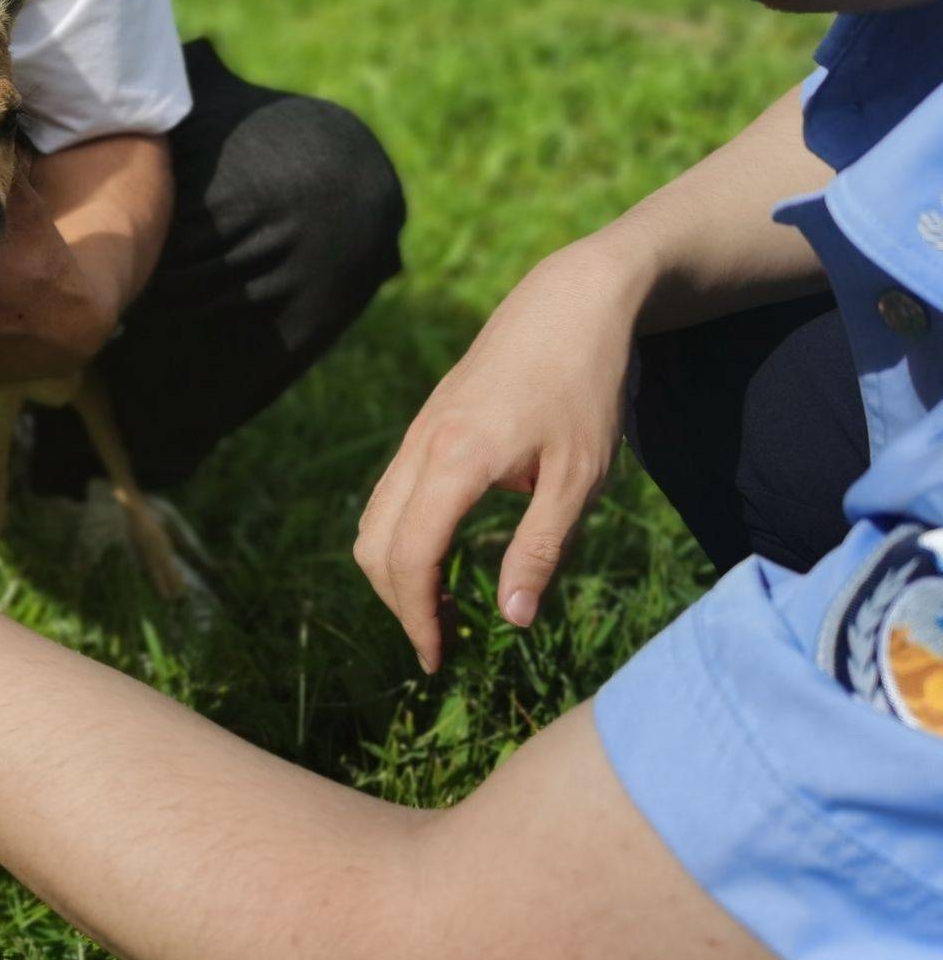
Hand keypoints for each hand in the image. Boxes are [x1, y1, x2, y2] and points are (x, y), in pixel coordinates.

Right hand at [354, 242, 644, 671]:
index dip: (417, 617)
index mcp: (455, 461)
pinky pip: (392, 494)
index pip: (410, 558)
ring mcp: (418, 432)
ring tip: (446, 606)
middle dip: (399, 603)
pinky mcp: (427, 424)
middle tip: (444, 642)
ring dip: (397, 571)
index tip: (438, 659)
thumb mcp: (580, 477)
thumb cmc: (586, 387)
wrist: (571, 300)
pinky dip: (403, 537)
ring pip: (375, 518)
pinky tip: (449, 552)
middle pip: (375, 545)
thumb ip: (540, 550)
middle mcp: (421, 446)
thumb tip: (512, 620)